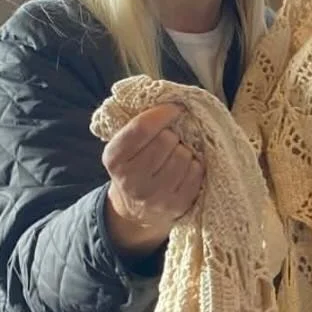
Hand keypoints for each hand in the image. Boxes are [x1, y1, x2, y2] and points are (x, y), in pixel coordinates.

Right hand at [102, 102, 203, 257]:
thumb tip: (167, 100)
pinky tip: (186, 168)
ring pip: (183, 155)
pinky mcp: (176, 205)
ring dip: (184, 150)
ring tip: (176, 155)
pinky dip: (195, 166)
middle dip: (172, 135)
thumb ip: (136, 126)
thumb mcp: (123, 148)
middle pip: (166, 140)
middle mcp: (132, 180)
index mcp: (114, 159)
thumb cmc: (134, 168)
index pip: (142, 128)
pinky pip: (196, 172)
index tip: (175, 108)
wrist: (135, 211)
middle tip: (170, 140)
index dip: (162, 113)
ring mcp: (155, 195)